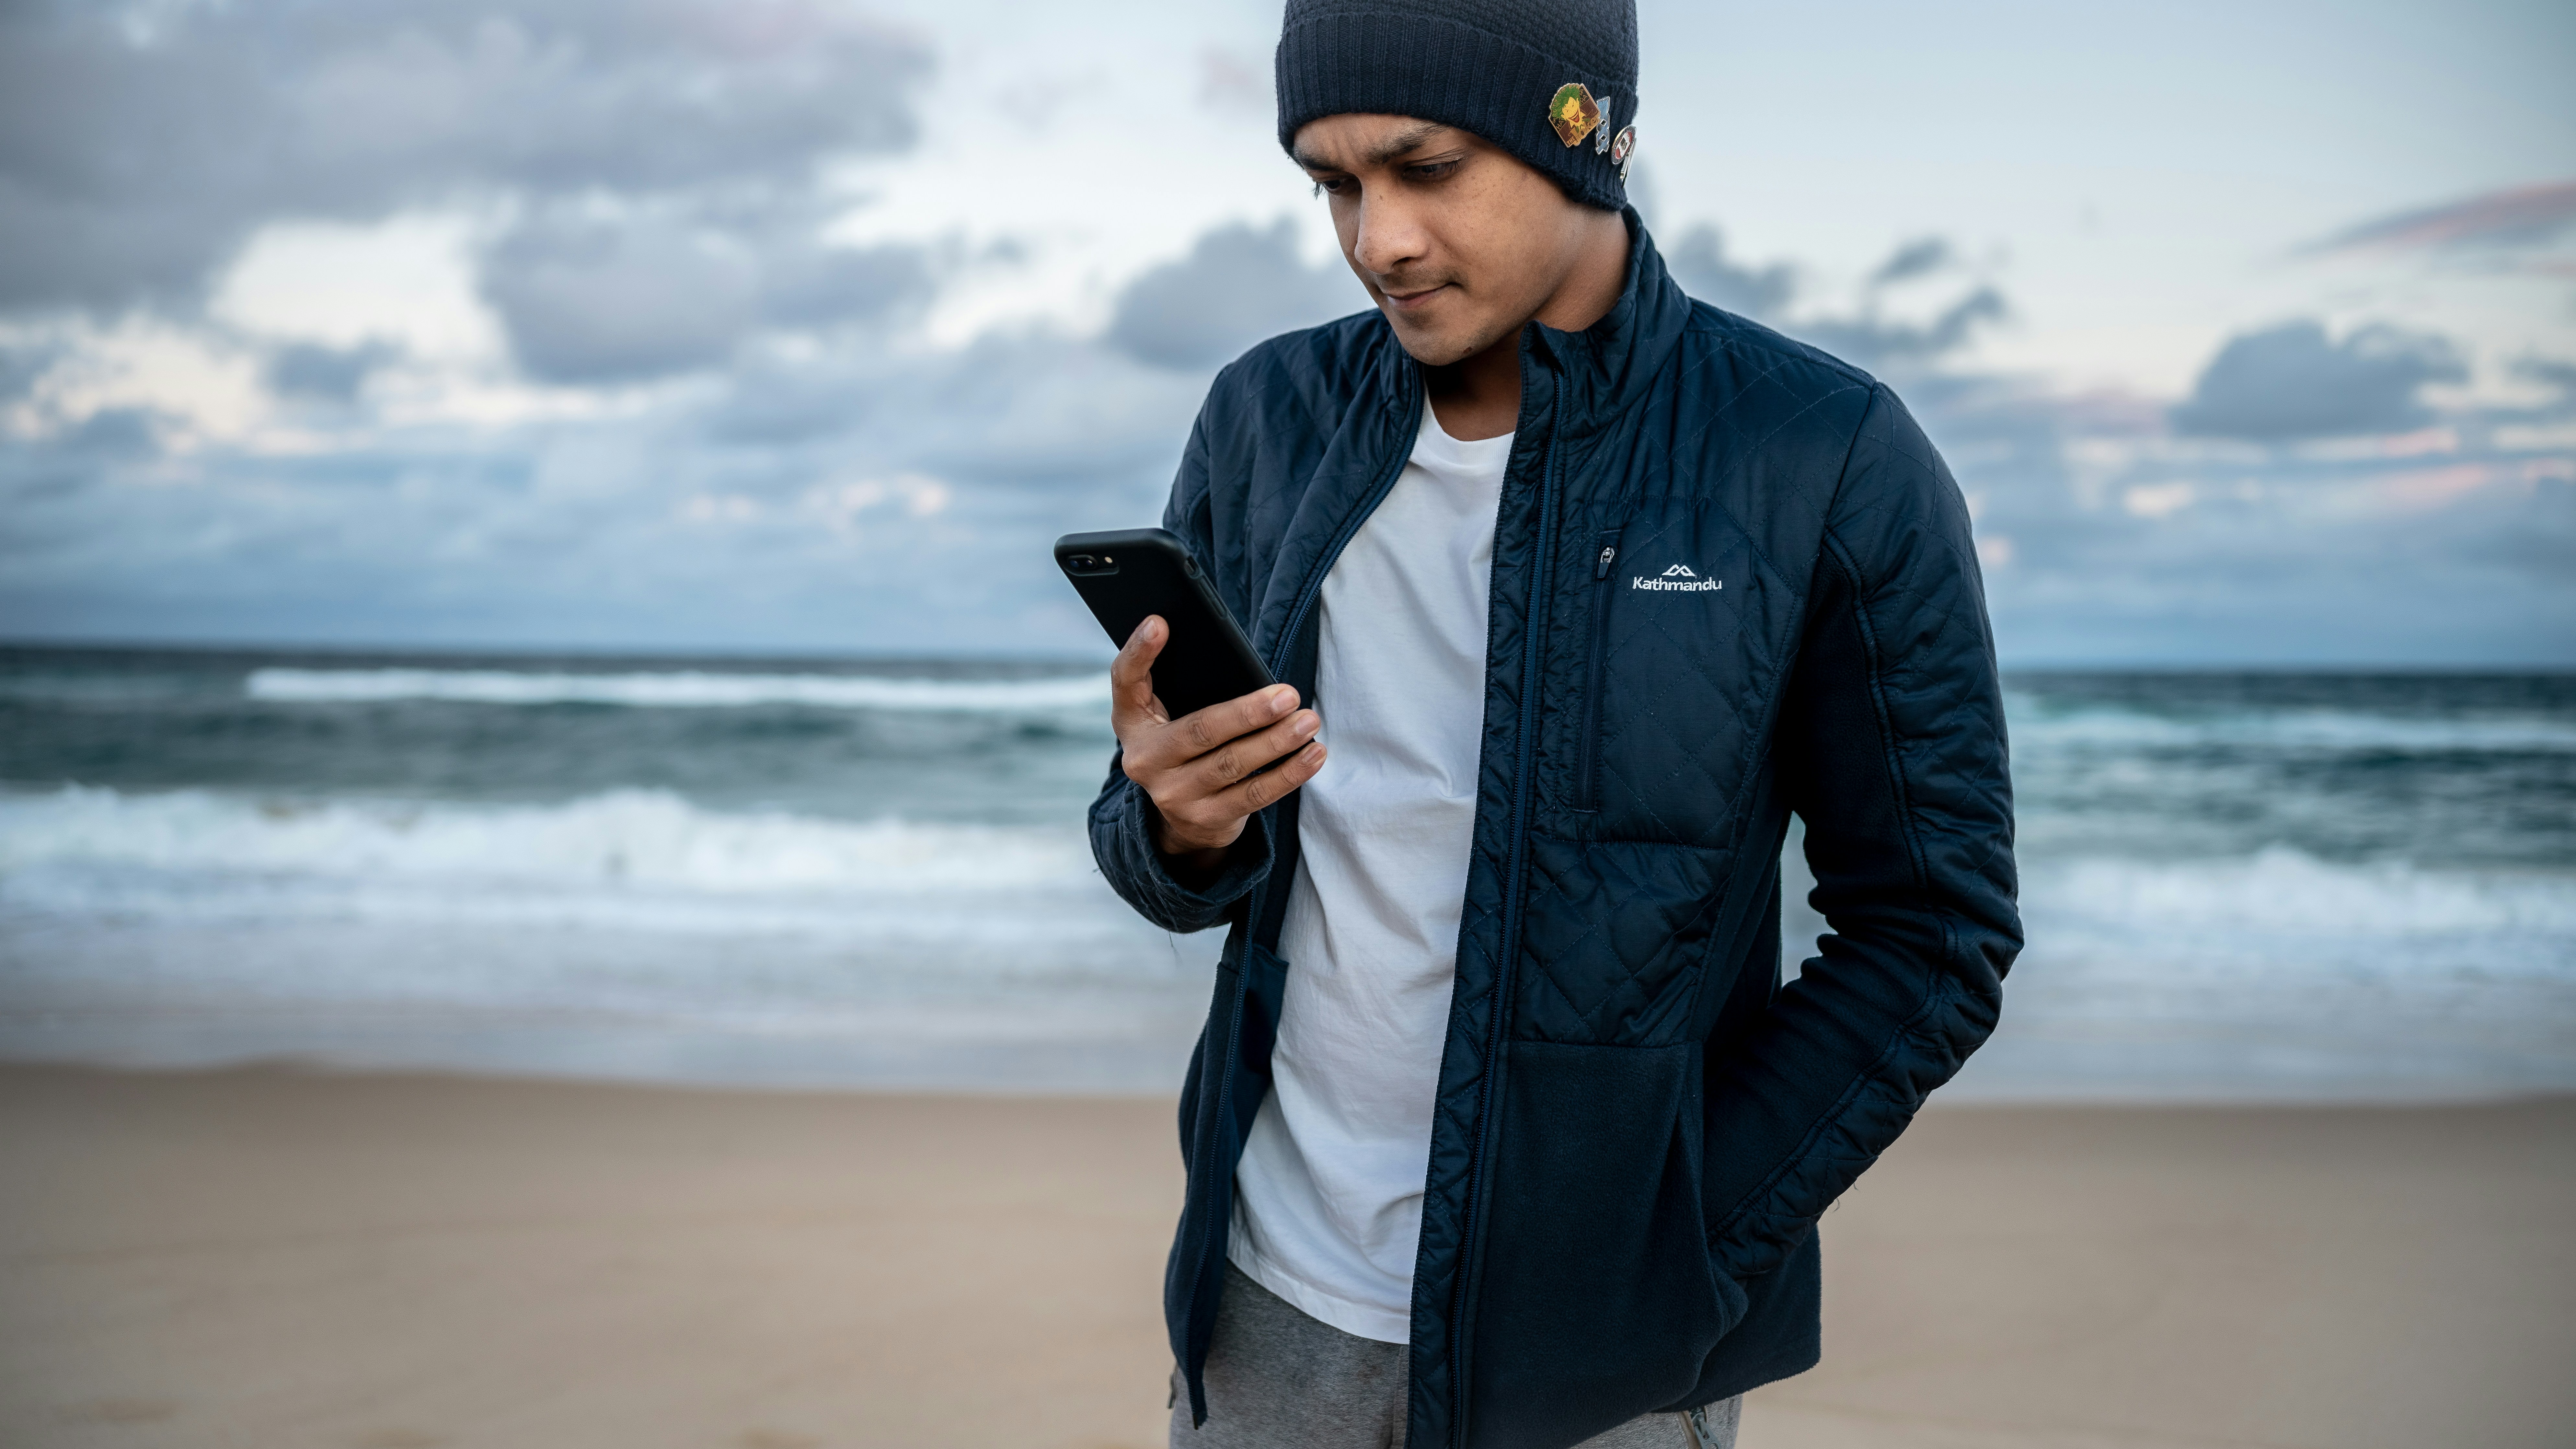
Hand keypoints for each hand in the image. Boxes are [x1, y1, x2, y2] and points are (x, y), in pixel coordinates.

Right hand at [1112, 615, 1324, 873]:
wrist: (1180, 817)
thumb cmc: (1185, 745)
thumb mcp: (1170, 716)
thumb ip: (1187, 688)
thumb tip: (1238, 662)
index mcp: (1132, 722)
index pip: (1126, 681)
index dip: (1138, 652)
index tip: (1159, 622)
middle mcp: (1144, 760)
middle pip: (1200, 730)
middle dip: (1249, 713)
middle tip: (1289, 695)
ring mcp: (1172, 795)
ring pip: (1232, 765)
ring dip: (1277, 742)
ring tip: (1309, 721)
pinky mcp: (1205, 819)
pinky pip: (1254, 796)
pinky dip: (1288, 774)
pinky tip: (1313, 754)